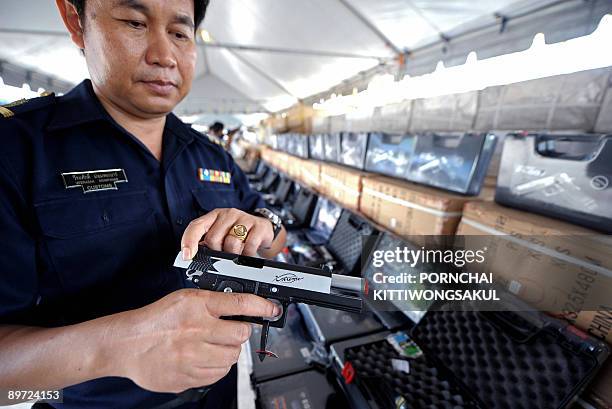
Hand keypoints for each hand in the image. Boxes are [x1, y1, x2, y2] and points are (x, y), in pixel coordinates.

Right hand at [110, 289, 279, 392]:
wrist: (126, 344)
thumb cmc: (156, 319)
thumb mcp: (185, 299)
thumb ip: (213, 302)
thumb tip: (244, 308)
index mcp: (197, 306)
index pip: (241, 303)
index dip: (263, 306)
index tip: (272, 310)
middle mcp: (197, 330)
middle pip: (241, 334)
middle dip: (239, 332)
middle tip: (229, 331)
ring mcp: (192, 356)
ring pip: (232, 357)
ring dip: (228, 351)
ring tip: (212, 346)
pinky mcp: (188, 376)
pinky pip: (218, 374)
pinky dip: (216, 367)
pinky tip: (203, 358)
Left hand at [181, 208, 273, 256]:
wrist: (263, 228)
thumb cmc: (238, 233)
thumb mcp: (221, 234)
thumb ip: (208, 242)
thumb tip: (193, 257)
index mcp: (214, 216)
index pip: (196, 226)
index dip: (189, 241)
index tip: (187, 256)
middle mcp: (228, 214)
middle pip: (214, 238)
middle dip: (218, 251)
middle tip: (225, 252)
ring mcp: (244, 218)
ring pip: (231, 243)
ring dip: (234, 254)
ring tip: (238, 252)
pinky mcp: (258, 226)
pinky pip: (249, 246)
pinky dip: (247, 254)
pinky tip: (248, 252)